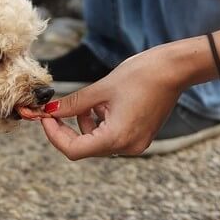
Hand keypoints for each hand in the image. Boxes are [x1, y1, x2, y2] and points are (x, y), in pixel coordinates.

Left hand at [41, 47, 184, 159]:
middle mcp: (127, 147)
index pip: (73, 150)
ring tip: (92, 102)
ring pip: (97, 142)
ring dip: (86, 124)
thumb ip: (72, 104)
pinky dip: (100, 124)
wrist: (174, 70)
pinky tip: (105, 105)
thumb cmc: (141, 75)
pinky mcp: (140, 137)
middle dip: (67, 128)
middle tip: (55, 110)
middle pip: (84, 148)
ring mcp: (136, 144)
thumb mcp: (100, 89)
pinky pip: (111, 137)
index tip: (45, 118)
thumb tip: (49, 111)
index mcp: (116, 138)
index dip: (54, 135)